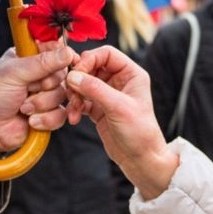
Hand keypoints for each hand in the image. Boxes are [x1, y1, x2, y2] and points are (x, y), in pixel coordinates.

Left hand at [0, 42, 76, 150]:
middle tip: (28, 89)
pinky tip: (30, 120)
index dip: (62, 57)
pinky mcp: (48, 114)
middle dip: (46, 85)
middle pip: (63, 74)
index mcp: (30, 57)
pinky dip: (46, 119)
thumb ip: (42, 62)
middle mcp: (39, 75)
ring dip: (42, 104)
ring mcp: (44, 95)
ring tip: (23, 107)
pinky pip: (61, 114)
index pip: (56, 50)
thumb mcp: (14, 73)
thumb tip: (67, 52)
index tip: (61, 62)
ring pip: (62, 95)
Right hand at [65, 46, 174, 199]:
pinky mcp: (98, 108)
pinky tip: (74, 118)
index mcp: (131, 73)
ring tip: (74, 110)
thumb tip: (73, 75)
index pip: (106, 53)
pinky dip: (74, 107)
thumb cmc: (140, 133)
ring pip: (83, 83)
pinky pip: (80, 99)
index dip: (89, 60)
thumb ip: (95, 89)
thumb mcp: (118, 107)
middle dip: (78, 80)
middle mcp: (119, 80)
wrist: (140, 159)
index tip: (77, 74)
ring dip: (74, 95)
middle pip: (91, 67)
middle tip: (72, 94)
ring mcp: (107, 94)